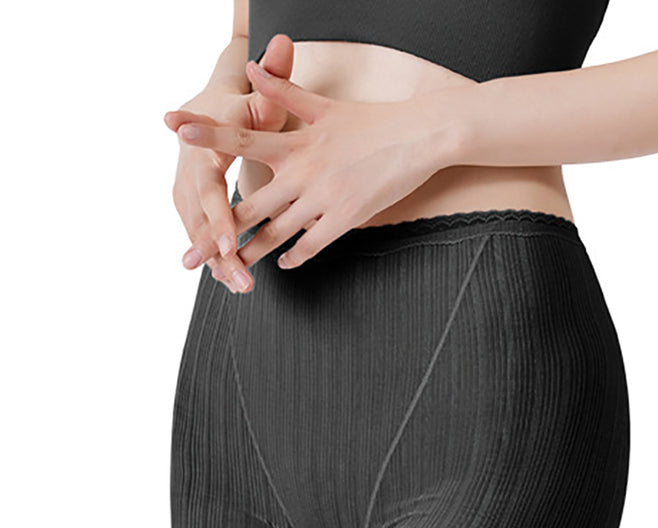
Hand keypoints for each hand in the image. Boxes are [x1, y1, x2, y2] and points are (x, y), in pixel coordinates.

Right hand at [163, 34, 295, 291]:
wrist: (204, 114)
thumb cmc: (239, 107)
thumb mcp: (256, 98)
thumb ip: (273, 81)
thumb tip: (284, 44)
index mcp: (203, 149)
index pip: (208, 189)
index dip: (219, 217)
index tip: (233, 243)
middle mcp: (188, 174)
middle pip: (200, 220)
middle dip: (218, 252)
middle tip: (238, 277)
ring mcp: (185, 193)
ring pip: (198, 234)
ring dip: (219, 263)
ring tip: (241, 287)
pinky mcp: (189, 207)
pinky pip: (202, 237)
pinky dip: (217, 260)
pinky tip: (232, 281)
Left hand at [171, 62, 447, 269]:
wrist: (419, 136)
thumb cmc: (371, 121)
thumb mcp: (323, 105)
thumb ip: (283, 90)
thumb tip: (252, 67)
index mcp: (296, 141)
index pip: (243, 136)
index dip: (209, 133)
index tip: (176, 130)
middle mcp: (304, 171)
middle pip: (250, 205)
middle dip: (221, 230)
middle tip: (195, 251)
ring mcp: (324, 197)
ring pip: (277, 233)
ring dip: (252, 253)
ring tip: (232, 266)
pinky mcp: (346, 217)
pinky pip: (311, 244)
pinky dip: (294, 256)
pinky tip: (283, 262)